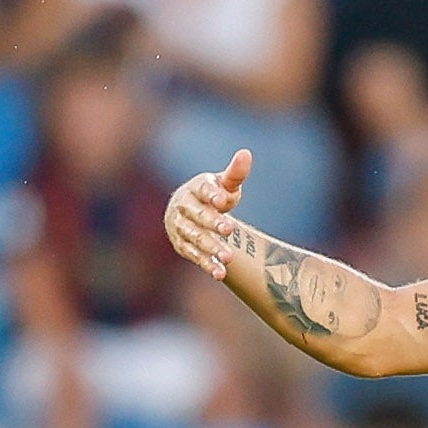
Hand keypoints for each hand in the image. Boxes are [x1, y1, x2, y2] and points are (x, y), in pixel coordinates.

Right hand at [165, 149, 252, 278]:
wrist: (187, 211)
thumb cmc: (212, 195)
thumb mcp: (223, 184)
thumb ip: (235, 174)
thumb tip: (246, 153)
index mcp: (195, 189)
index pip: (204, 191)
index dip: (213, 196)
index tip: (225, 201)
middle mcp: (184, 208)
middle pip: (198, 216)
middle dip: (213, 223)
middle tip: (230, 230)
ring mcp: (181, 228)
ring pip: (195, 237)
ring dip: (211, 247)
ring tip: (229, 257)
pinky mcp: (183, 246)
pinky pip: (195, 256)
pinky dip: (207, 264)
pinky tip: (221, 274)